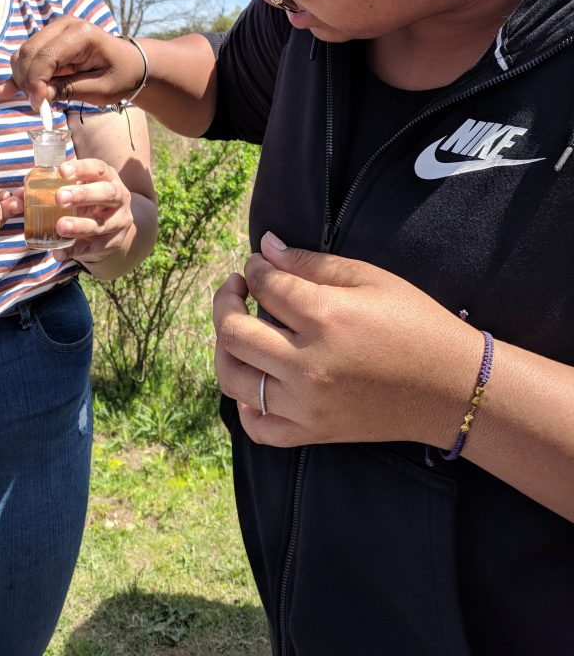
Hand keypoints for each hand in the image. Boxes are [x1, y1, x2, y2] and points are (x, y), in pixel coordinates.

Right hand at [0, 15, 143, 110]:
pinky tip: (5, 91)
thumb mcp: (100, 90)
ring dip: (23, 79)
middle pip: (29, 53)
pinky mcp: (49, 40)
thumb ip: (68, 90)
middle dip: (26, 81)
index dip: (36, 82)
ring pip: (23, 54)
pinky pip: (27, 57)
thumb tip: (38, 97)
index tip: (37, 105)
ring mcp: (54, 30)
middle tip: (38, 106)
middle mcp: (64, 26)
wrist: (131, 64)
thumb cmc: (121, 76)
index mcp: (81, 34)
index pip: (45, 56)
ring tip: (39, 100)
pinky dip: (21, 75)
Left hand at [51, 158, 133, 264]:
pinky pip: (92, 248)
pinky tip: (59, 253)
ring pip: (101, 223)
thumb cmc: (88, 200)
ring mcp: (118, 221)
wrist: (113, 224)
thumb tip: (18, 194)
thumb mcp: (78, 188)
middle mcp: (118, 197)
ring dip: (80, 225)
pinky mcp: (112, 243)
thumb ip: (51, 188)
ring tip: (60, 226)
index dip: (82, 169)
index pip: (97, 168)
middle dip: (83, 195)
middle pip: (106, 193)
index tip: (62, 171)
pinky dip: (74, 251)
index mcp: (107, 178)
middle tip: (59, 198)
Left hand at [213, 232, 483, 447]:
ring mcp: (307, 404)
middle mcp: (309, 364)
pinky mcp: (314, 432)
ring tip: (239, 329)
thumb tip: (265, 246)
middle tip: (236, 288)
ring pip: (233, 379)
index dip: (255, 268)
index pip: (265, 285)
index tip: (259, 264)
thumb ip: (312, 262)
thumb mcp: (370, 279)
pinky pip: (258, 427)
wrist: (454, 388)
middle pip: (233, 332)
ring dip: (225, 348)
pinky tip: (256, 381)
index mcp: (326, 317)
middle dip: (225, 301)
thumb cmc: (416, 323)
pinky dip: (245, 406)